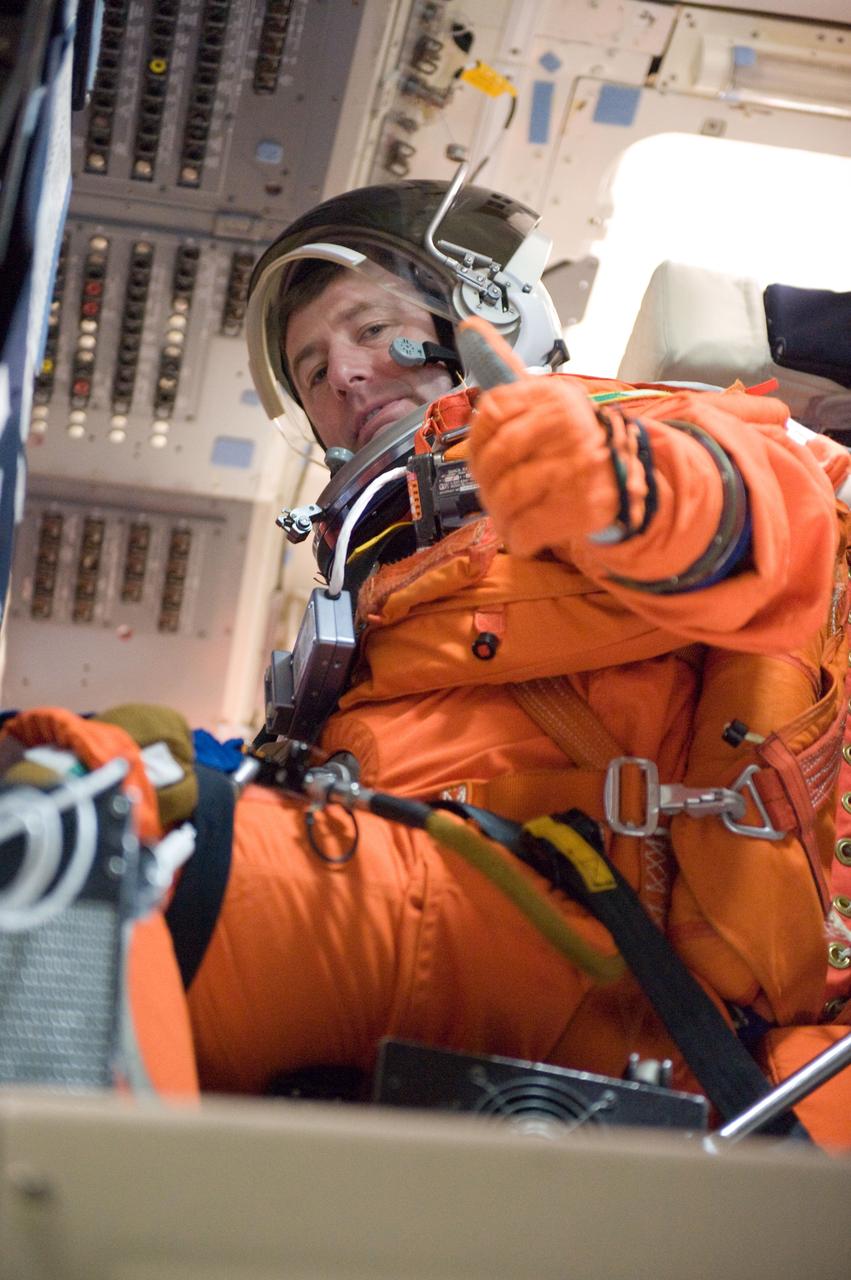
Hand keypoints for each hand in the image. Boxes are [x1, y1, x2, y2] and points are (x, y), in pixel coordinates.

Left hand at [462, 318, 643, 556]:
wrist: (631, 477)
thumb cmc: (574, 440)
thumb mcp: (545, 399)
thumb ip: (505, 367)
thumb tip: (469, 324)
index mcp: (553, 397)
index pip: (491, 412)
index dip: (476, 441)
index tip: (481, 456)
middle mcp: (568, 426)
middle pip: (495, 459)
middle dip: (487, 484)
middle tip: (495, 492)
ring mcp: (578, 466)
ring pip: (508, 497)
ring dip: (500, 514)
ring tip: (510, 515)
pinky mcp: (585, 506)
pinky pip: (527, 528)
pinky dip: (518, 537)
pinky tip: (524, 533)